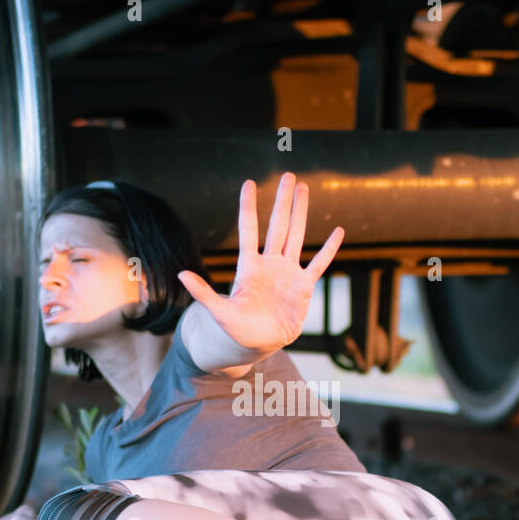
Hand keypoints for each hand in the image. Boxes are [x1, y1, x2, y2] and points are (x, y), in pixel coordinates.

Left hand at [176, 173, 343, 357]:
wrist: (257, 344)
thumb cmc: (236, 329)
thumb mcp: (219, 312)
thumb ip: (203, 293)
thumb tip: (180, 275)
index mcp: (249, 267)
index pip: (249, 230)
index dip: (248, 207)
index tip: (249, 184)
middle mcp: (270, 263)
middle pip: (277, 226)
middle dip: (282, 201)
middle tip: (288, 175)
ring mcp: (288, 273)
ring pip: (297, 236)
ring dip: (301, 213)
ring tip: (304, 189)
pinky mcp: (304, 287)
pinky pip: (319, 264)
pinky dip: (329, 249)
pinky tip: (338, 231)